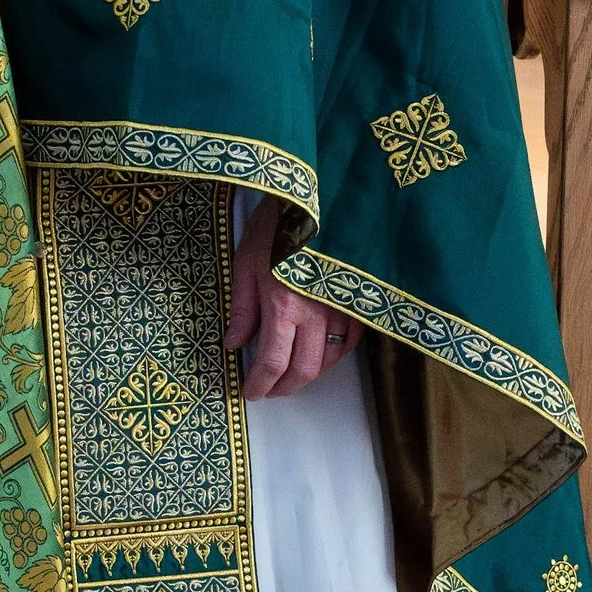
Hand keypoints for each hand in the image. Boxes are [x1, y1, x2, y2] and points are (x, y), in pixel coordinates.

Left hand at [226, 195, 360, 399]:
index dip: (261, 384)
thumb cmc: (276, 226)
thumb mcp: (246, 263)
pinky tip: (319, 353)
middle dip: (285, 388)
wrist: (317, 198)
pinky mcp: (358, 300)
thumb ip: (242, 308)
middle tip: (269, 390)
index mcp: (284, 305)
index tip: (250, 393)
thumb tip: (233, 343)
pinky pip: (350, 341)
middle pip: (304, 370)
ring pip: (329, 359)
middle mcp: (317, 313)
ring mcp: (342, 308)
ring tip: (289, 374)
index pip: (273, 362)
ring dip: (308, 373)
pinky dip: (333, 355)